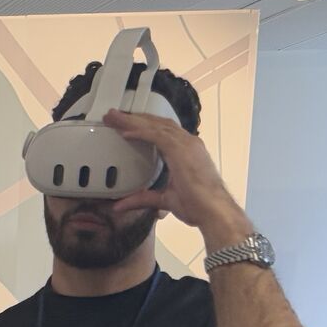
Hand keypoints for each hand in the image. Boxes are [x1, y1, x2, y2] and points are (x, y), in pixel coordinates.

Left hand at [103, 109, 251, 246]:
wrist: (213, 210)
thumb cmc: (197, 205)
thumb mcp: (163, 200)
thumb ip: (142, 199)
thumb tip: (119, 206)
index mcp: (185, 151)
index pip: (161, 132)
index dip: (143, 126)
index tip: (124, 124)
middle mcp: (187, 143)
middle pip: (157, 124)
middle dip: (134, 119)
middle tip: (113, 115)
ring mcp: (186, 144)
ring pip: (155, 126)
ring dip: (133, 121)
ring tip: (114, 117)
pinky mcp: (182, 150)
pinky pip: (157, 136)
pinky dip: (141, 132)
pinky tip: (125, 132)